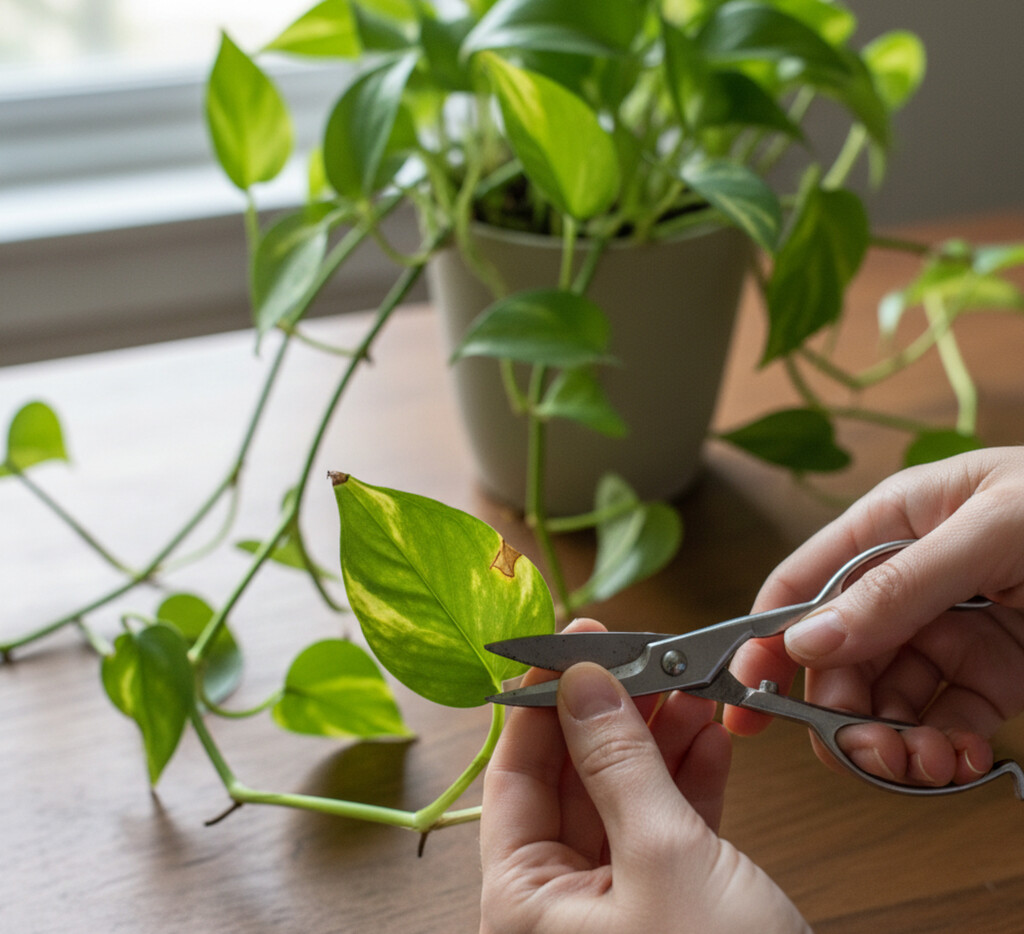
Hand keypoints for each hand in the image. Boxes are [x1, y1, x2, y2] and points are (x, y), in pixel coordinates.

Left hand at [480, 619, 808, 933]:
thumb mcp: (664, 860)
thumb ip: (621, 766)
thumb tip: (583, 685)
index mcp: (523, 903)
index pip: (517, 776)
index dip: (543, 702)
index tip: (569, 643)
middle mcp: (559, 906)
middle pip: (573, 781)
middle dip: (612, 714)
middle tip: (641, 656)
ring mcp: (617, 907)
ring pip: (625, 798)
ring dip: (657, 738)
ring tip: (683, 683)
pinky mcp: (672, 909)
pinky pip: (667, 828)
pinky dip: (689, 779)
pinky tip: (707, 732)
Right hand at [726, 446, 1023, 787]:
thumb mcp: (992, 530)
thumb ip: (897, 586)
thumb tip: (810, 639)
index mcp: (892, 523)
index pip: (802, 584)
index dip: (765, 638)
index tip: (746, 693)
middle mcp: (908, 581)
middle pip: (836, 656)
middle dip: (838, 708)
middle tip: (860, 745)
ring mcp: (949, 632)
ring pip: (883, 699)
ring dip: (888, 741)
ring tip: (916, 763)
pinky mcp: (992, 677)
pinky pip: (939, 722)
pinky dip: (936, 753)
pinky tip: (952, 761)